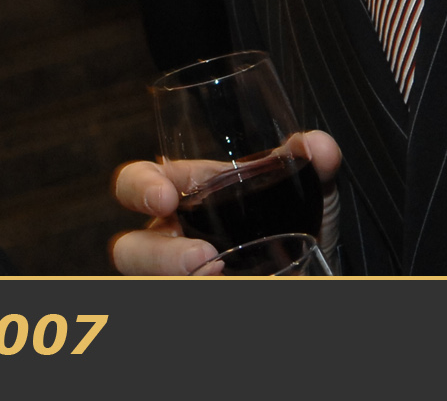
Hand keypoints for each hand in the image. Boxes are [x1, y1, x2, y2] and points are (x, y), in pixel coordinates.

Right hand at [107, 130, 341, 274]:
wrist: (314, 269)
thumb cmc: (294, 222)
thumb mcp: (306, 189)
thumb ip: (311, 162)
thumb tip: (317, 146)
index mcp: (186, 194)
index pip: (137, 182)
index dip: (139, 186)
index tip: (164, 197)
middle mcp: (171, 238)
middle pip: (129, 249)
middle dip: (156, 256)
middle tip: (204, 257)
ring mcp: (176, 275)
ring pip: (146, 284)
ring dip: (174, 281)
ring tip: (220, 277)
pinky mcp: (190, 294)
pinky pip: (175, 299)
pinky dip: (197, 294)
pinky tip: (233, 290)